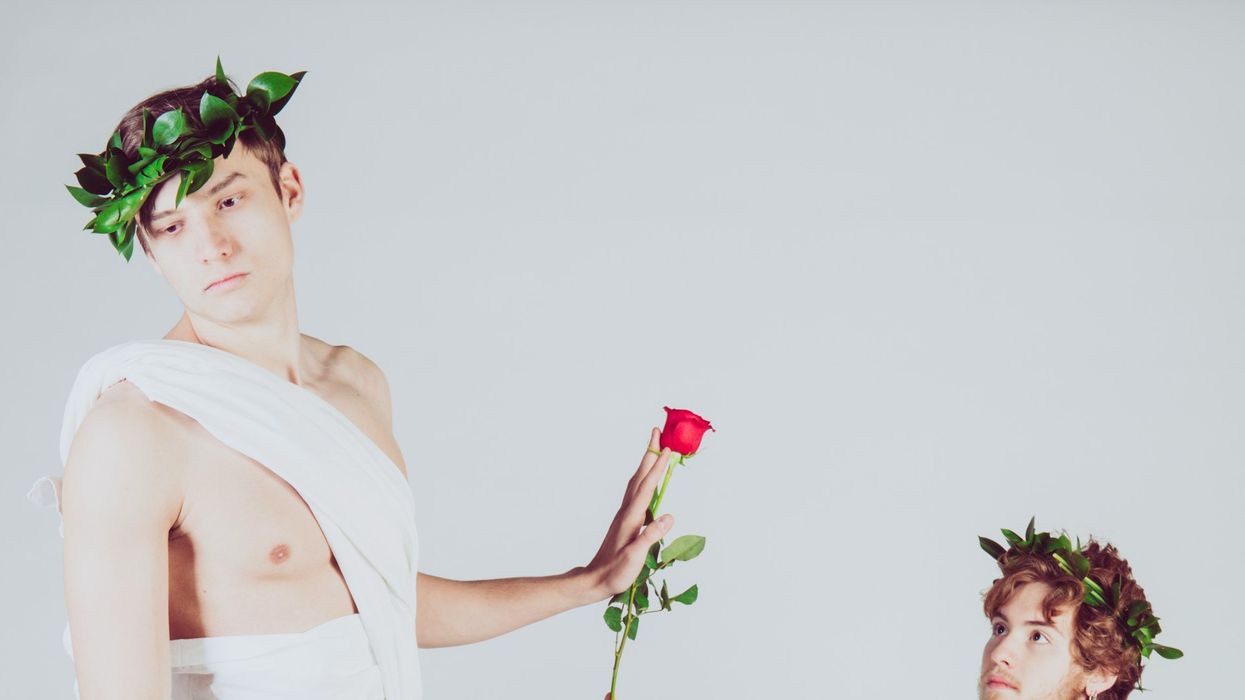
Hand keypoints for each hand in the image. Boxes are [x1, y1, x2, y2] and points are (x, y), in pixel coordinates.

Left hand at [583, 427, 674, 600]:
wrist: (594, 580)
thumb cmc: (615, 573)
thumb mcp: (635, 557)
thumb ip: (650, 536)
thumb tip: (669, 516)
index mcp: (631, 517)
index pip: (647, 487)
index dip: (657, 467)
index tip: (668, 449)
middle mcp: (626, 511)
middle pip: (639, 476)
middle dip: (649, 453)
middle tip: (657, 432)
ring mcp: (624, 514)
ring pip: (637, 482)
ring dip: (646, 463)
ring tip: (654, 449)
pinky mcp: (625, 520)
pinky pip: (636, 491)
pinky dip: (644, 478)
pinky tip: (647, 480)